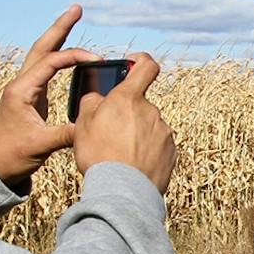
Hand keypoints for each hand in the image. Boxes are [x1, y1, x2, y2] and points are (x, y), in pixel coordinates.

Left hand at [0, 5, 96, 188]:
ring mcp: (24, 88)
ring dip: (58, 37)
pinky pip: (46, 68)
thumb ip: (66, 134)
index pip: (51, 62)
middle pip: (42, 47)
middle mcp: (21, 84)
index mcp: (21, 91)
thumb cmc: (12, 155)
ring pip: (43, 54)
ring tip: (73, 19)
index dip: (75, 57)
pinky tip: (71, 55)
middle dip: (60, 27)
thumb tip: (92, 126)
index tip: (97, 59)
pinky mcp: (30, 95)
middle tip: (77, 8)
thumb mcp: (40, 146)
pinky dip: (59, 56)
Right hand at [73, 52, 176, 194]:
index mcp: (129, 98)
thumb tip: (99, 97)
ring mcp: (164, 132)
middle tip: (110, 134)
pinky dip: (147, 152)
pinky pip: (157, 146)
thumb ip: (92, 102)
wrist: (122, 192)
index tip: (133, 64)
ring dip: (137, 135)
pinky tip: (133, 165)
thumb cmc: (99, 155)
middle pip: (140, 105)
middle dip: (128, 115)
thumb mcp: (82, 124)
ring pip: (148, 126)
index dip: (140, 61)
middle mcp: (151, 111)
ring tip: (120, 155)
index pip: (146, 66)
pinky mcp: (171, 152)